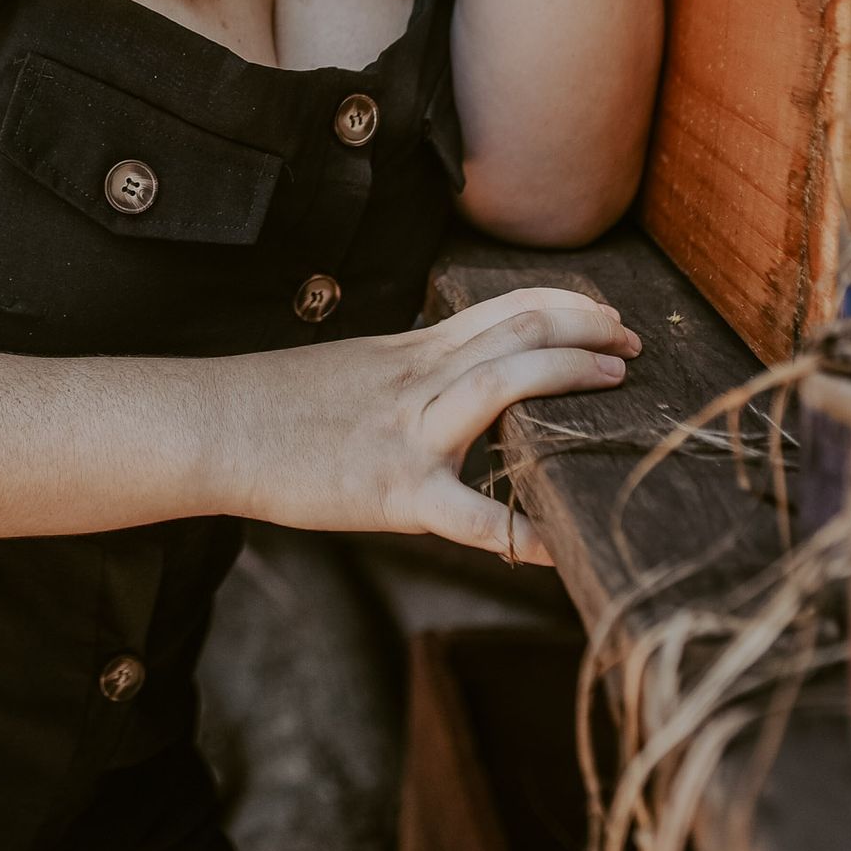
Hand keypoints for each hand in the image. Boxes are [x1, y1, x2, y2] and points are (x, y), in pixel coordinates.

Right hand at [239, 287, 639, 562]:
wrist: (217, 425)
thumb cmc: (278, 401)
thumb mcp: (357, 366)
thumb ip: (412, 368)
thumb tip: (460, 373)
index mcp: (413, 351)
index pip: (504, 307)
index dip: (566, 306)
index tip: (607, 316)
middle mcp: (420, 380)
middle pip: (517, 332)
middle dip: (587, 331)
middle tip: (633, 344)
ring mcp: (410, 433)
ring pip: (503, 387)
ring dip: (568, 377)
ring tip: (615, 383)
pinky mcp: (394, 490)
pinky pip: (468, 513)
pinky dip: (518, 530)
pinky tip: (557, 545)